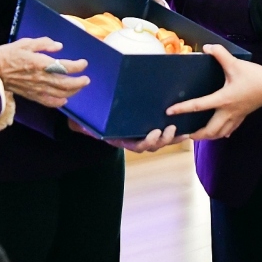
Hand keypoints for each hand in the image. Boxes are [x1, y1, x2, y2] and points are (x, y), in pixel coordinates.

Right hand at [0, 37, 88, 107]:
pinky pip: (49, 102)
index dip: (77, 66)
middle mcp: (41, 78)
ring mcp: (37, 89)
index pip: (64, 66)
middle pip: (66, 83)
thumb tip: (59, 46)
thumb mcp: (24, 43)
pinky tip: (64, 100)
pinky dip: (59, 102)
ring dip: (73, 91)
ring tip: (79, 87)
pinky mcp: (32, 96)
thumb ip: (43, 43)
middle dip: (79, 82)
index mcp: (40, 63)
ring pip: (60, 94)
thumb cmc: (7, 55)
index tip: (84, 63)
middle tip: (87, 79)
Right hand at [68, 120, 187, 152]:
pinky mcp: (146, 126)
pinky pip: (161, 132)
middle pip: (152, 145)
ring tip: (183, 131)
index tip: (154, 133)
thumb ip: (84, 125)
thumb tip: (78, 124)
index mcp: (121, 139)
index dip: (147, 142)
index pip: (137, 145)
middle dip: (164, 140)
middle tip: (170, 129)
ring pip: (160, 141)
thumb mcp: (86, 123)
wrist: (89, 116)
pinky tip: (184, 125)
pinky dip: (172, 132)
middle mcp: (132, 138)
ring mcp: (140, 133)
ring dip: (172, 138)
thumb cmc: (88, 119)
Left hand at [165, 44, 261, 139]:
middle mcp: (228, 112)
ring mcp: (236, 116)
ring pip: (219, 134)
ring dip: (208, 136)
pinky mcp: (242, 116)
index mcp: (223, 99)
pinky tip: (220, 133)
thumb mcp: (235, 64)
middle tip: (185, 133)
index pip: (199, 106)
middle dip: (196, 135)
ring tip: (199, 135)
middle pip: (209, 131)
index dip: (183, 109)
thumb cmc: (255, 77)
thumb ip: (220, 54)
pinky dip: (222, 133)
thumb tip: (207, 47)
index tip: (170, 112)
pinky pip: (230, 129)